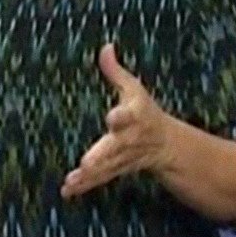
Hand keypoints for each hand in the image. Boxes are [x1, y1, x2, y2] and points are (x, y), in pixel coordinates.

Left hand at [61, 45, 170, 199]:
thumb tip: (105, 47)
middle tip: (87, 162)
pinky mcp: (115, 170)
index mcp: (135, 116)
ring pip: (107, 167)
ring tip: (73, 179)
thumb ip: (116, 72)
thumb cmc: (145, 112)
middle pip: (117, 147)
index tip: (112, 116)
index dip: (121, 116)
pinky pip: (100, 179)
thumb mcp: (134, 90)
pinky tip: (68, 190)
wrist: (167, 146)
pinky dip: (84, 185)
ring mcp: (123, 158)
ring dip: (90, 175)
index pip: (129, 115)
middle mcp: (130, 139)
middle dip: (102, 155)